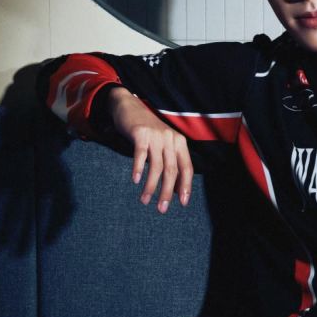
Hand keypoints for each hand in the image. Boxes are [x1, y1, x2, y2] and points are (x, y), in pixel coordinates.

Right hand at [108, 87, 193, 211]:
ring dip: (151, 186)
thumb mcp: (163, 145)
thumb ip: (170, 163)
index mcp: (179, 143)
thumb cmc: (147, 131)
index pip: (187, 168)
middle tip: (161, 209)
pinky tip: (135, 180)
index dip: (186, 186)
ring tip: (144, 200)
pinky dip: (138, 168)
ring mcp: (156, 136)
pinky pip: (140, 154)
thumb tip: (174, 190)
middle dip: (167, 192)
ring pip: (156, 166)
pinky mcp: (141, 133)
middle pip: (172, 171)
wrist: (129, 107)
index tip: (182, 203)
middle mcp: (171, 139)